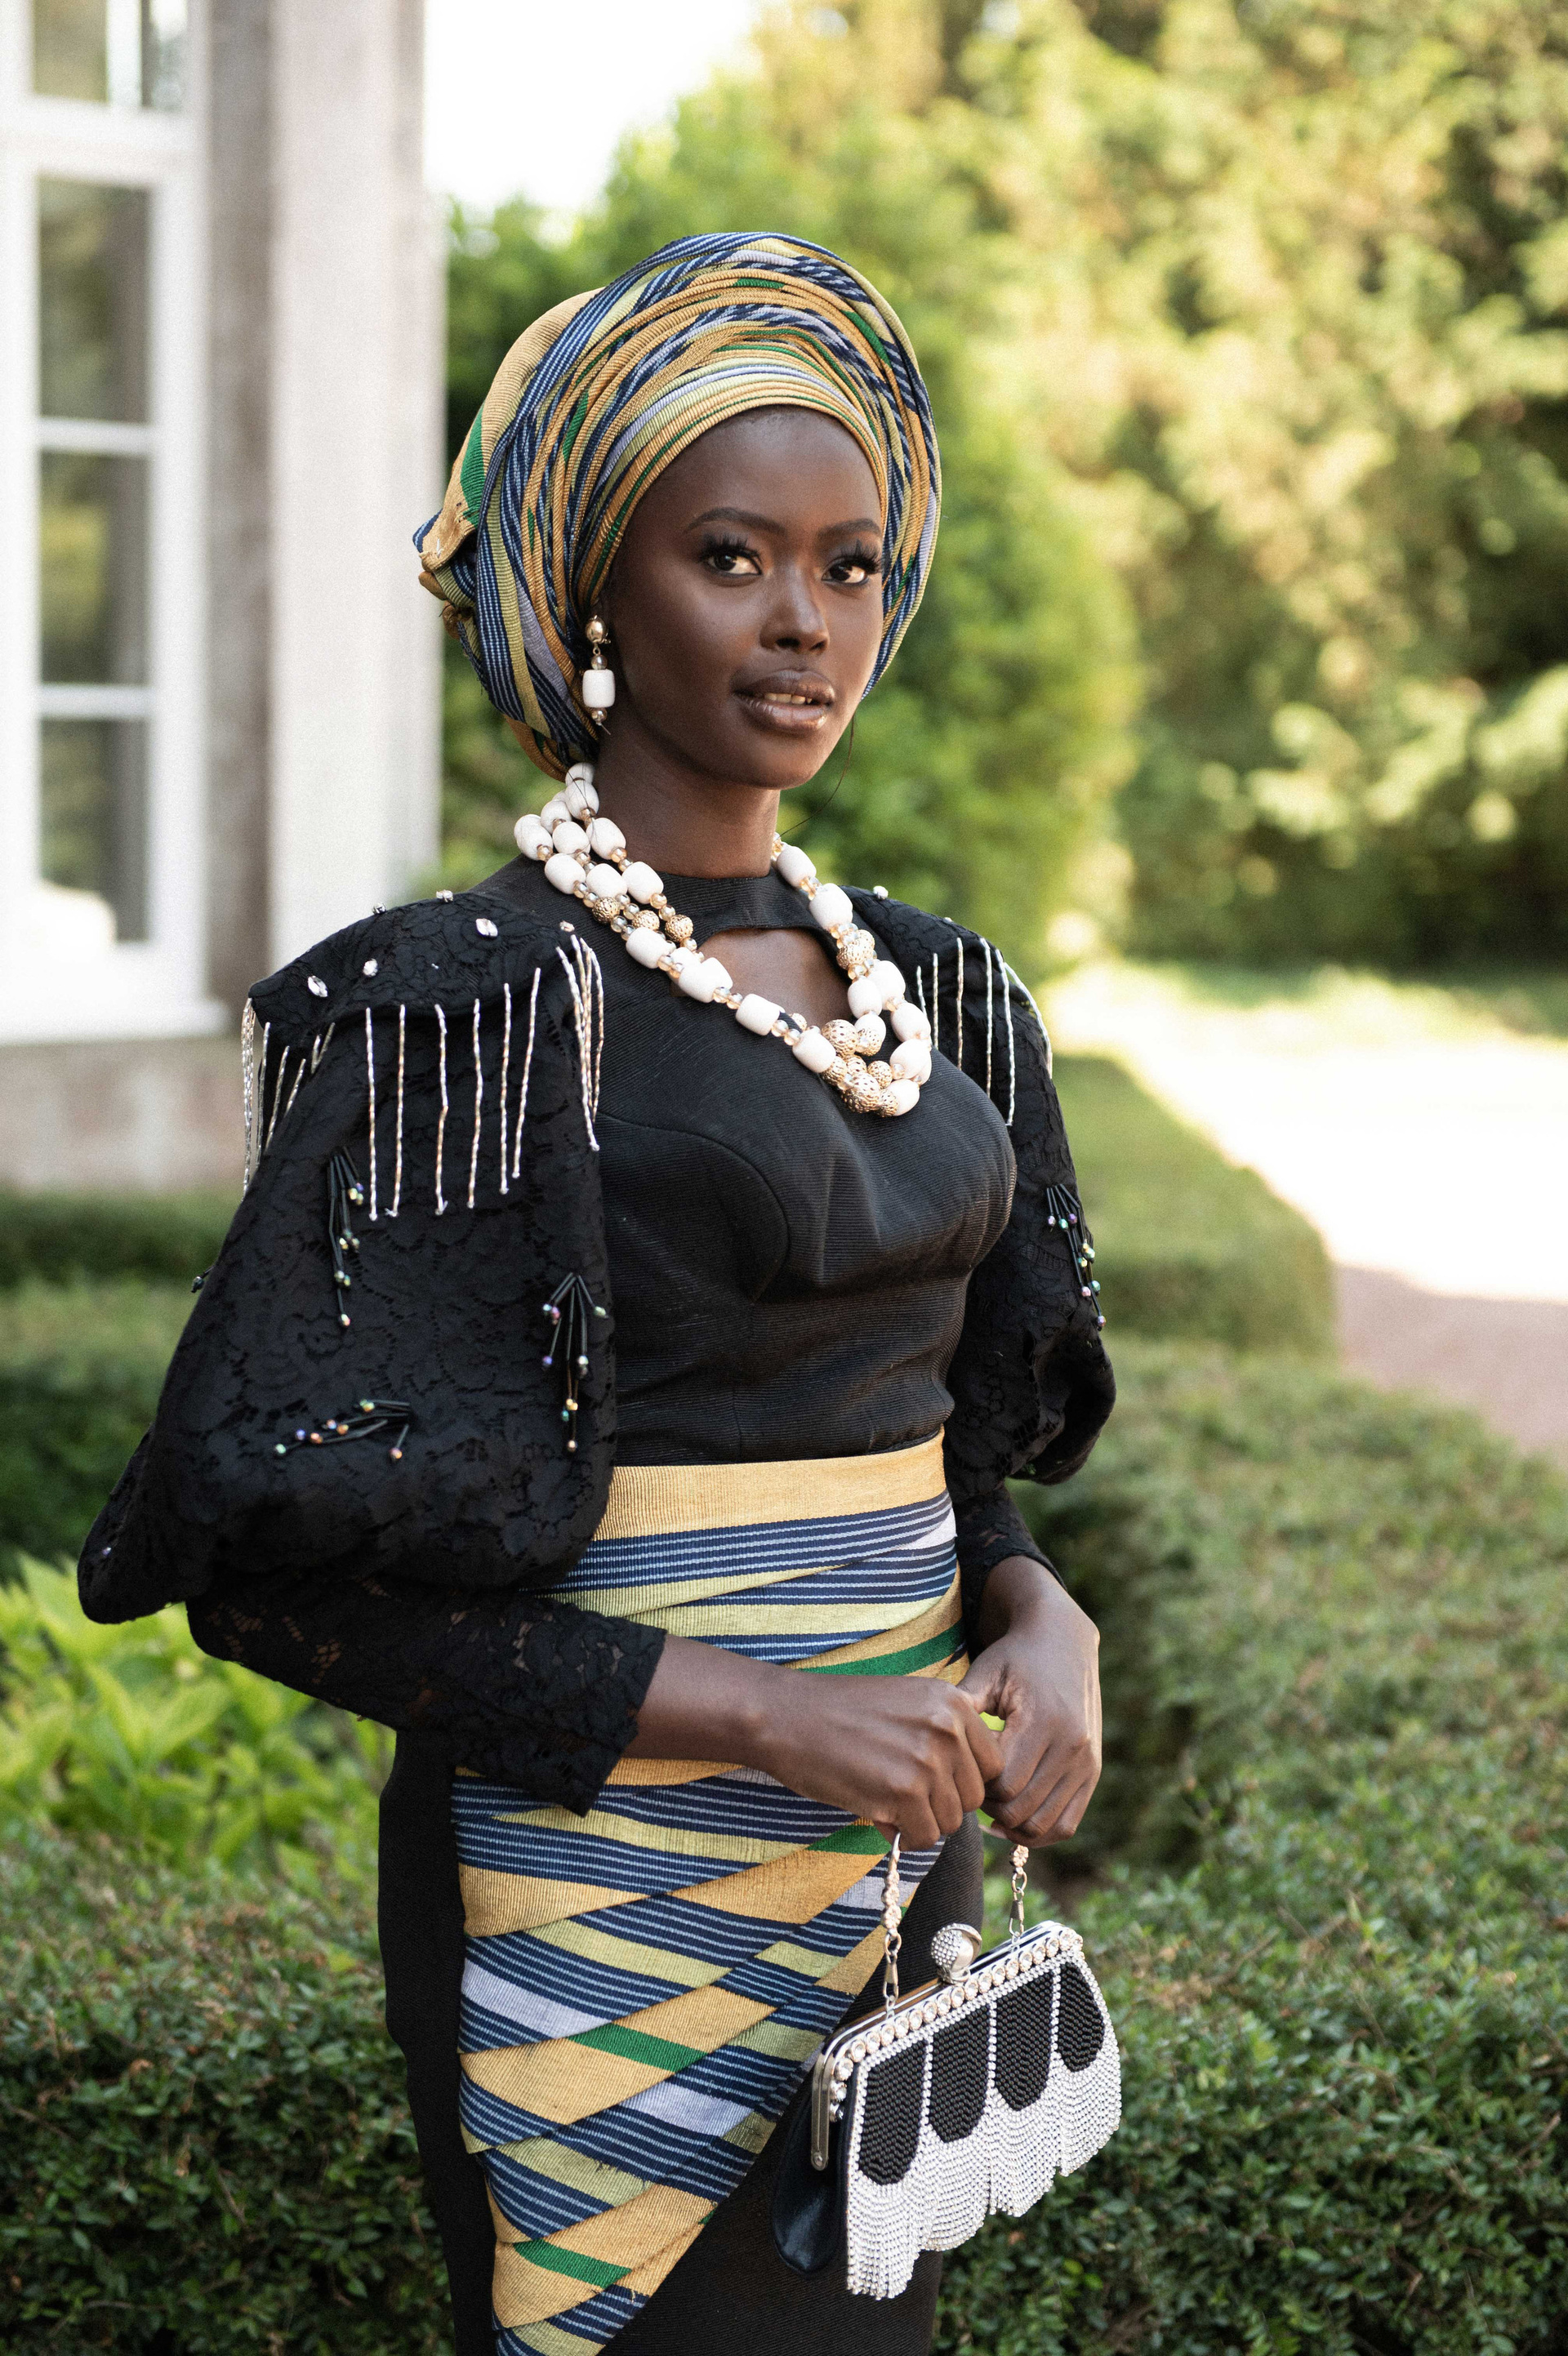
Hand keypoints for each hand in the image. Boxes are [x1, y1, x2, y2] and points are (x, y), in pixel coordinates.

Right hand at [625, 1634, 1001, 1849]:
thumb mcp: (907, 1703)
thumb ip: (946, 1734)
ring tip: (884, 1798)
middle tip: (901, 1794)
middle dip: (942, 1804)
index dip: (962, 1781)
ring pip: (951, 1821)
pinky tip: (876, 1812)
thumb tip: (977, 1787)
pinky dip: (902, 1836)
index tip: (931, 1783)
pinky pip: (923, 1837)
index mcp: (955, 1702)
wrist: (787, 1716)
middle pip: (974, 1796)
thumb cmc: (842, 1713)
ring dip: (920, 1821)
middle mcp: (949, 1727)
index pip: (992, 1764)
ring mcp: (928, 1759)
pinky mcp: (904, 1792)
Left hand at [956, 1557, 1101, 1847]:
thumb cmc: (1014, 1658)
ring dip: (1011, 1824)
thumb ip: (961, 1709)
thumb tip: (930, 1745)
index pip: (1004, 1783)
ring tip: (989, 1806)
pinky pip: (1066, 1824)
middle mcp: (1072, 1745)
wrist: (1063, 1642)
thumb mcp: (984, 1673)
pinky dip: (1038, 1833)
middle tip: (970, 1788)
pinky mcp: (1092, 1773)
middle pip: (1022, 1809)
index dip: (976, 1785)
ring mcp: (1086, 1762)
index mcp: (1042, 1720)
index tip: (961, 1769)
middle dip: (990, 1807)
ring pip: (1044, 1824)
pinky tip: (1012, 1821)